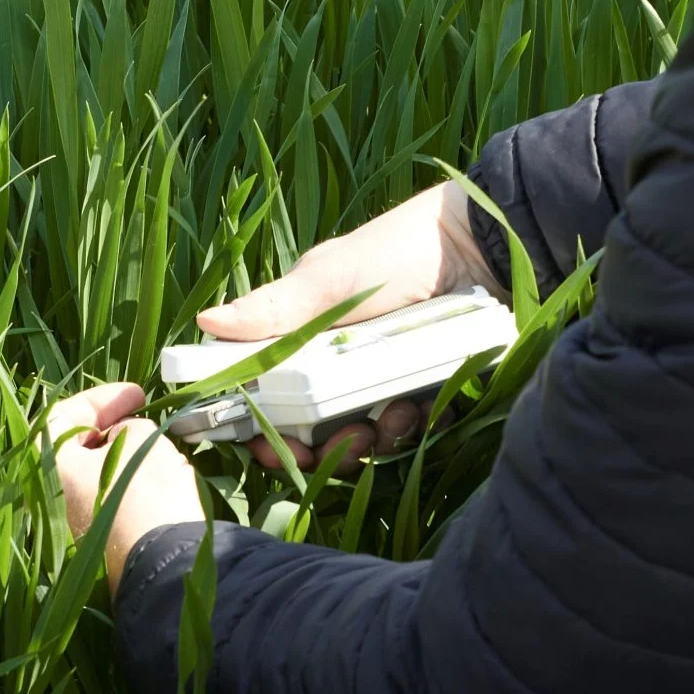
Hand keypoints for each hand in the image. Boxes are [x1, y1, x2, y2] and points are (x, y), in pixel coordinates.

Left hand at [47, 383, 203, 584]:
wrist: (162, 565)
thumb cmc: (145, 490)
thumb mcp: (141, 439)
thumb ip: (128, 427)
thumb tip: (125, 436)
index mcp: (48, 465)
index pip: (64, 416)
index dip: (103, 398)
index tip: (138, 394)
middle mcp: (49, 496)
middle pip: (76, 448)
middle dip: (112, 427)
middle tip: (142, 415)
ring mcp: (70, 525)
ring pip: (94, 476)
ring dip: (123, 455)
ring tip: (157, 444)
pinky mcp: (95, 545)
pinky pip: (107, 500)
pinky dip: (128, 482)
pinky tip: (159, 477)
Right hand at [196, 183, 500, 471]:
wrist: (487, 247)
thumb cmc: (400, 251)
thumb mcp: (332, 279)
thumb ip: (275, 308)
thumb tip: (207, 321)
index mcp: (305, 333)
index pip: (268, 390)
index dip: (263, 425)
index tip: (268, 446)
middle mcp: (339, 359)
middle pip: (313, 426)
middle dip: (320, 446)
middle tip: (338, 445)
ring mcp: (383, 376)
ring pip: (363, 434)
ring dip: (370, 440)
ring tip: (390, 418)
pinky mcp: (427, 389)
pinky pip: (412, 430)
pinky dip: (413, 428)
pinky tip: (423, 410)